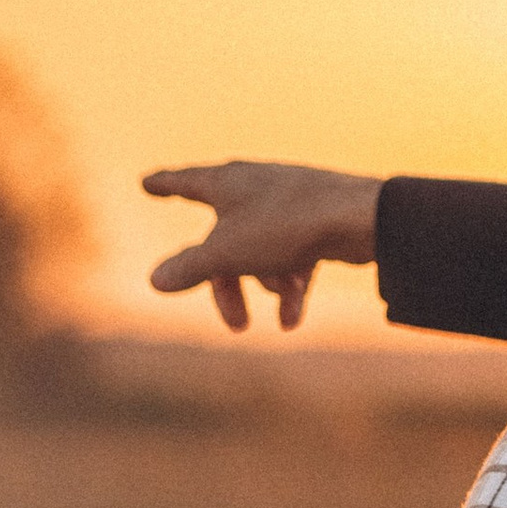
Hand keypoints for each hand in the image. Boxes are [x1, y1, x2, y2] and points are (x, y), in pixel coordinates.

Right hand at [143, 161, 379, 332]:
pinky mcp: (317, 221)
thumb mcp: (227, 253)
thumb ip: (189, 268)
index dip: (164, 185)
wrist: (360, 219)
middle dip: (229, 287)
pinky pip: (293, 257)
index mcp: (227, 182)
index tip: (146, 183)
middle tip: (237, 325)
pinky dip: (292, 285)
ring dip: (268, 286)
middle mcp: (256, 186)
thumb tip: (154, 281)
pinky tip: (294, 318)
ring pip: (261, 253)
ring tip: (284, 310)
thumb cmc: (286, 227)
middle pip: (224, 240)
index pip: (185, 182)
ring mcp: (289, 203)